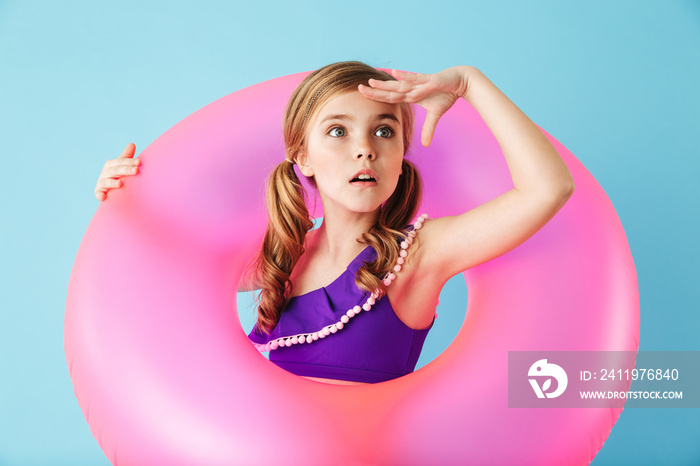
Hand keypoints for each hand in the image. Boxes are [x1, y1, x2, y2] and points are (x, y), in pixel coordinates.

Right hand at [94, 143, 140, 200]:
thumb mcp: (122, 166)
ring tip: (120, 183)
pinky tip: (104, 197)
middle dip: (126, 170)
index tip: (139, 162)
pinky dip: (100, 195)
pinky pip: (98, 194)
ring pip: (106, 182)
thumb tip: (132, 144)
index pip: (120, 162)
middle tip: (137, 170)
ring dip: (112, 182)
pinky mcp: (99, 193)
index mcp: (111, 165)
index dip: (129, 161)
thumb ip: (126, 157)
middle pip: (115, 171)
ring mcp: (101, 183)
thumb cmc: (118, 175)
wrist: (110, 191)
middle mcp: (105, 173)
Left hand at [358, 66, 472, 146]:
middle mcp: (412, 88)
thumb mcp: (436, 114)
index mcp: (411, 95)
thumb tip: (425, 144)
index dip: (378, 97)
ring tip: (371, 82)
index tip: (364, 96)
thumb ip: (429, 128)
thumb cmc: (446, 94)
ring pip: (400, 85)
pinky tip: (395, 73)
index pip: (391, 97)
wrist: (460, 81)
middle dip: (375, 90)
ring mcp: (420, 83)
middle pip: (390, 90)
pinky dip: (406, 77)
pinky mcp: (430, 80)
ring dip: (386, 84)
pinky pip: (417, 79)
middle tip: (358, 88)